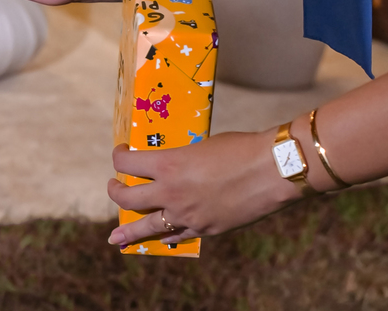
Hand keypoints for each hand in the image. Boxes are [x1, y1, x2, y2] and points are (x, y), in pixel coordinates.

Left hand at [106, 131, 299, 245]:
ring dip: (129, 231)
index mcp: (167, 165)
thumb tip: (171, 168)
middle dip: (116, 192)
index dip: (119, 158)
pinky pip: (178, 236)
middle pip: (128, 198)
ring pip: (147, 227)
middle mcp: (171, 193)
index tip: (120, 155)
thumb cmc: (240, 148)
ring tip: (116, 237)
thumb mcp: (200, 147)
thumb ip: (180, 161)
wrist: (273, 170)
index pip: (126, 164)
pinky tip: (162, 240)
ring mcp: (187, 215)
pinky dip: (167, 237)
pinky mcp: (205, 229)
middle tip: (114, 187)